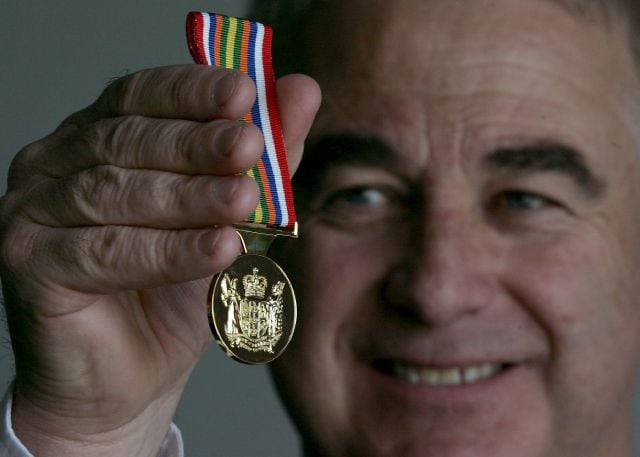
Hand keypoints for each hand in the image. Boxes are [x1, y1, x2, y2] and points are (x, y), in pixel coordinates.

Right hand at [0, 65, 319, 455]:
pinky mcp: (27, 262)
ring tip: (244, 202)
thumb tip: (302, 91)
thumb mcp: (231, 217)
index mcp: (97, 138)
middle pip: (126, 139)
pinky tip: (218, 249)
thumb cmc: (174, 294)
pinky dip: (168, 251)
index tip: (245, 91)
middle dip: (196, 143)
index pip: (140, 95)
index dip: (192, 89)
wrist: (129, 378)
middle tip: (252, 147)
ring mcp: (31, 210)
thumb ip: (263, 157)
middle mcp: (55, 164)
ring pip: (114, 192)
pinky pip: (103, 252)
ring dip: (188, 197)